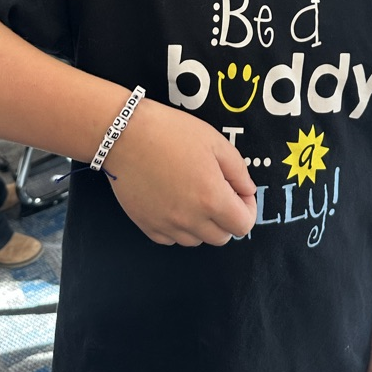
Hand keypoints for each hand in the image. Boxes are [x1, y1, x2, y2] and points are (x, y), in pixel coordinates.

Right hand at [106, 98, 256, 246]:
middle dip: (226, 217)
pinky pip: (171, 238)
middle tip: (218, 191)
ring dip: (202, 224)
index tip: (239, 193)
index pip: (243, 226)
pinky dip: (178, 227)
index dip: (247, 209)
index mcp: (212, 198)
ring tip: (193, 195)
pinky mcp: (146, 226)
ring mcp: (166, 225)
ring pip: (196, 240)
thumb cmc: (171, 132)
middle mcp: (190, 219)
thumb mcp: (214, 142)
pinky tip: (174, 202)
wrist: (124, 134)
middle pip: (221, 237)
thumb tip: (247, 191)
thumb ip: (238, 171)